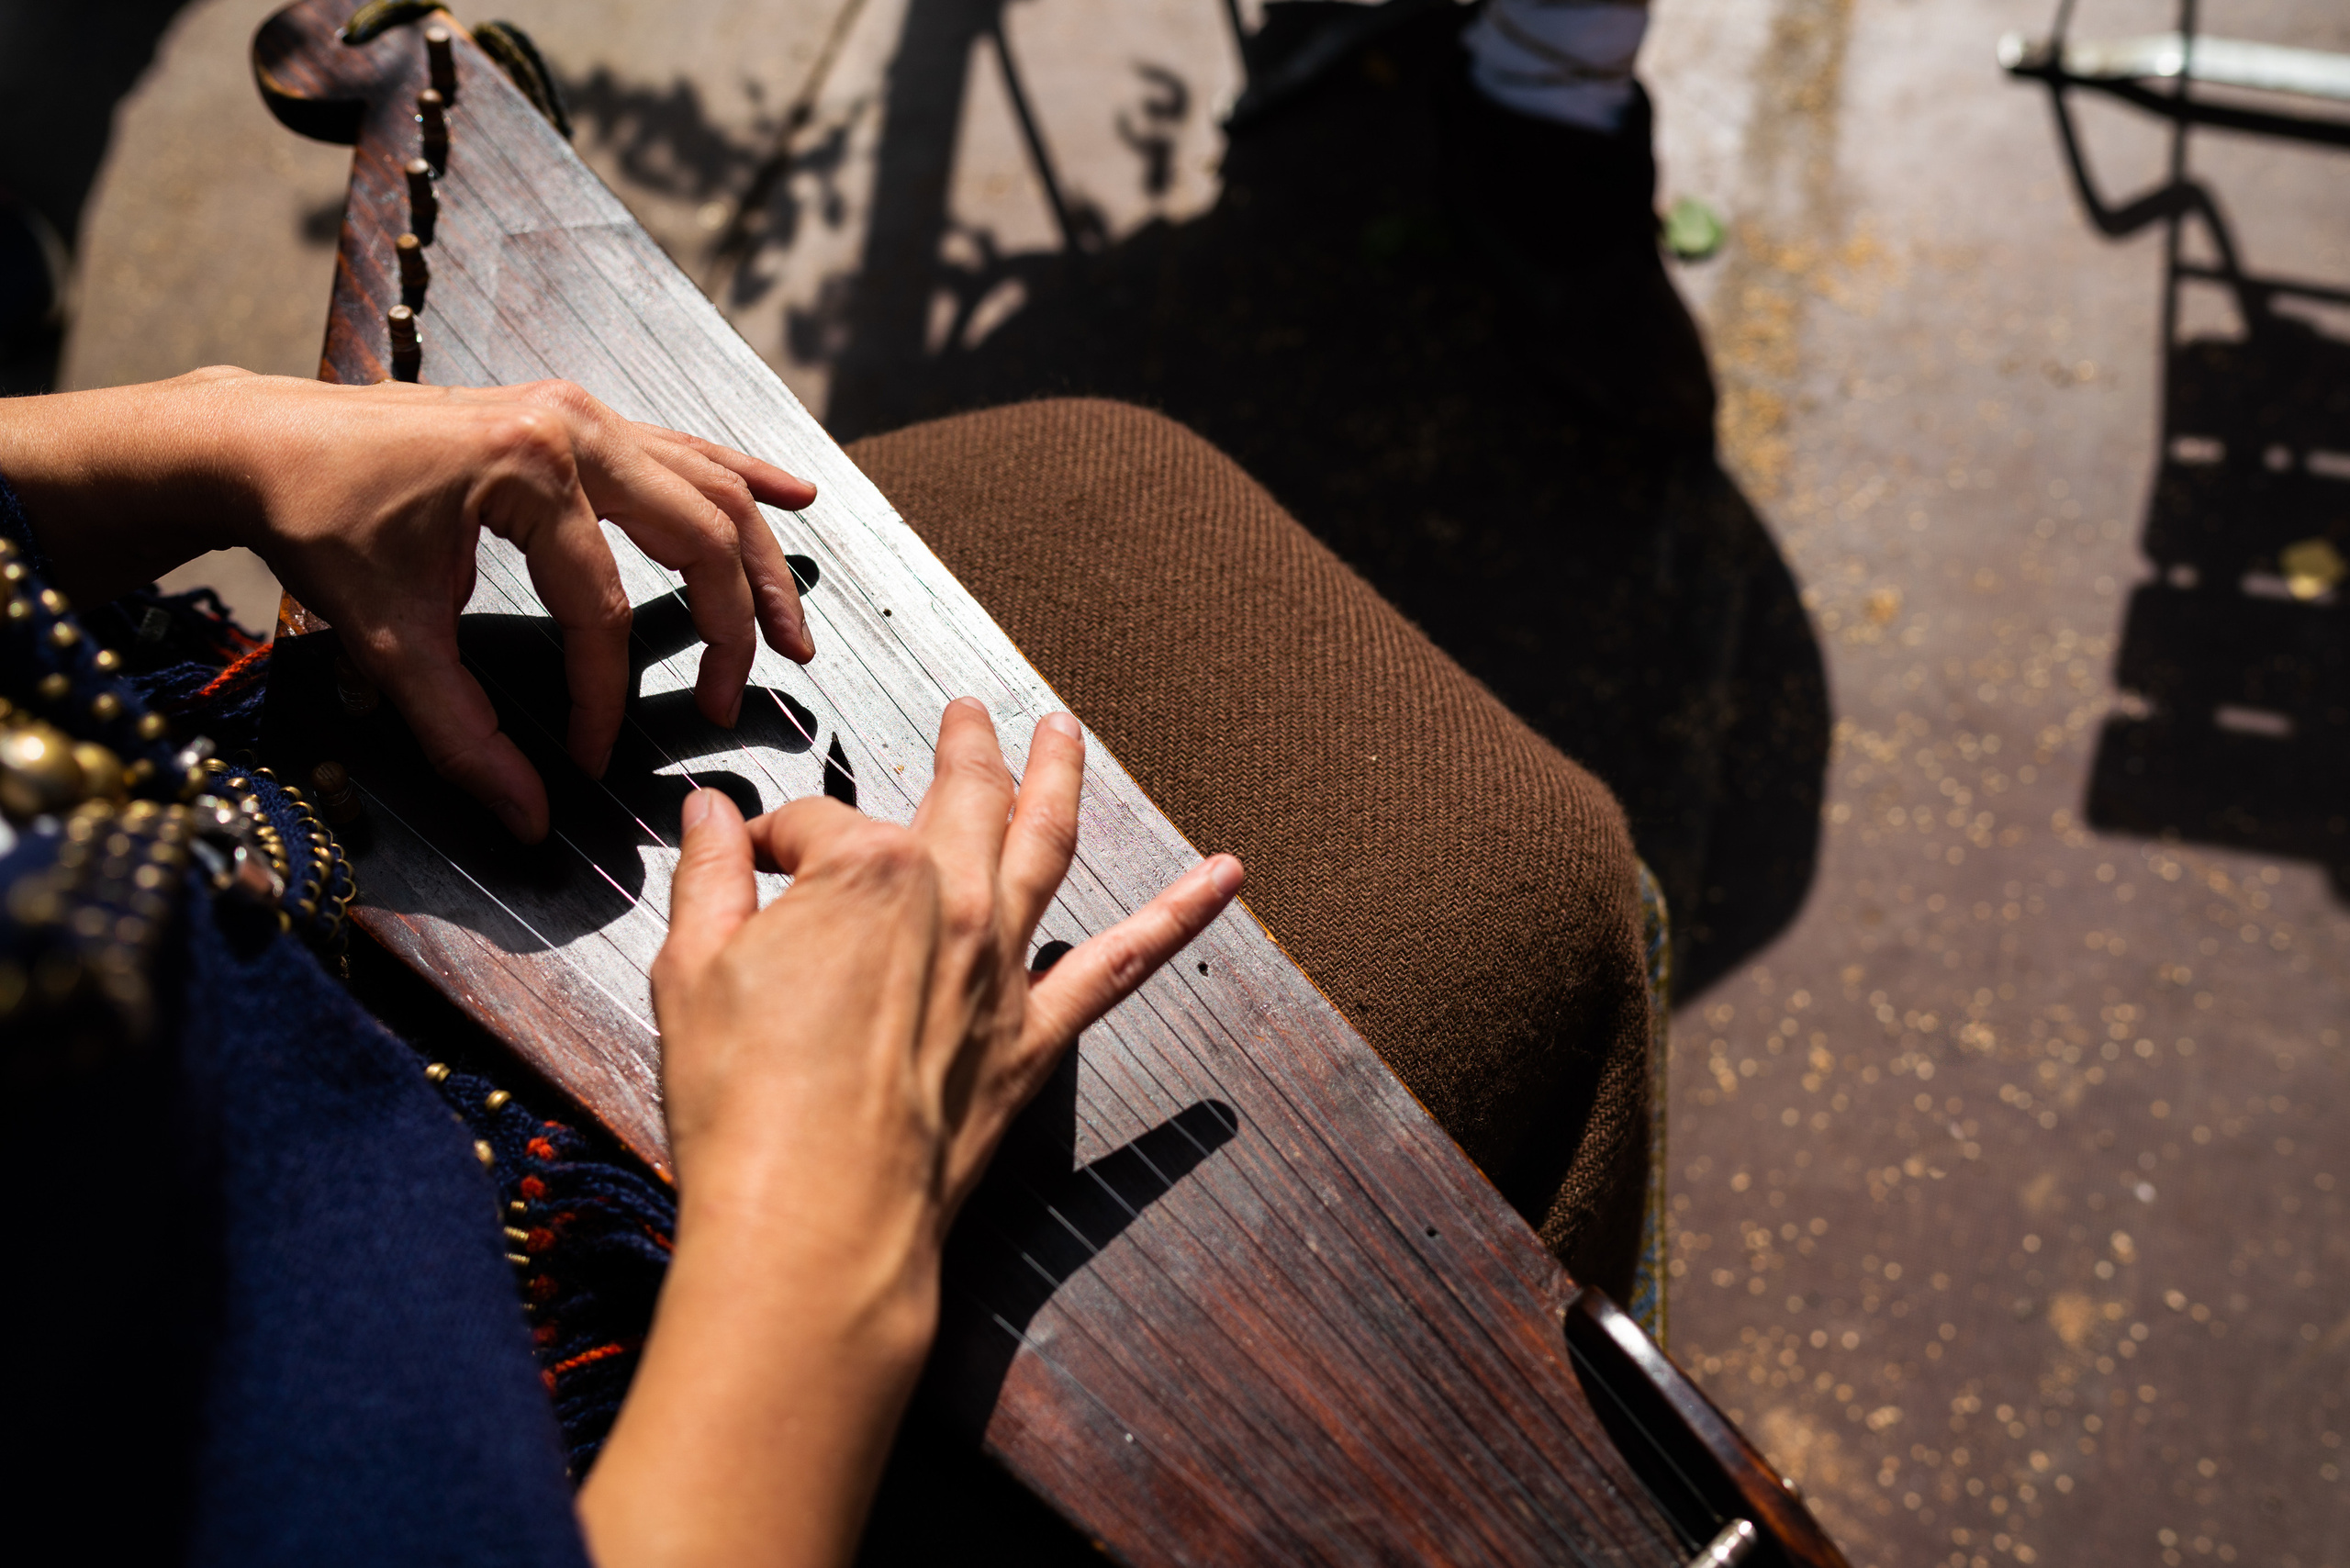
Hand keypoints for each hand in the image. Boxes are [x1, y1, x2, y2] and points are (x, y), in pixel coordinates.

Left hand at [0, 369, 816, 840]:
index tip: (588, 760)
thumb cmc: (322, 526)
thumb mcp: (386, 638)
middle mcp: (573, 428)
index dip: (604, 697)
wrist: (271, 439)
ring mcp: (585, 413)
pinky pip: (686, 448)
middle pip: (696, 536)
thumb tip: (527, 818)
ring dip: (758, 563)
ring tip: (791, 636)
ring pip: (710, 488)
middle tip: (726, 701)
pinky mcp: (582, 417)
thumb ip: (461, 734)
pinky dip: (743, 478)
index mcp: (526, 471)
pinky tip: (796, 500)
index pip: (603, 608)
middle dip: (728, 626)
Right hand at [579, 700, 1242, 1567]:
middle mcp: (951, 902)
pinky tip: (1227, 876)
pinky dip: (1181, 914)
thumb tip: (708, 813)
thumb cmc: (742, 1101)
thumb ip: (707, 877)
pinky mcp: (1036, 1036)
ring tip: (1065, 734)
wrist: (814, 1220)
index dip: (771, 844)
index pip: (815, 828)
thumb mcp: (690, 970)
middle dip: (962, 748)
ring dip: (1059, 779)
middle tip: (968, 715)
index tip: (744, 867)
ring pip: (1046, 845)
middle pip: (957, 800)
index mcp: (864, 871)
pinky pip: (1124, 963)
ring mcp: (1002, 968)